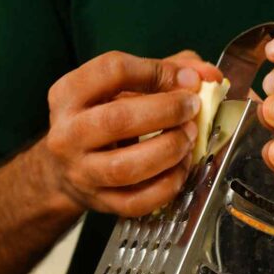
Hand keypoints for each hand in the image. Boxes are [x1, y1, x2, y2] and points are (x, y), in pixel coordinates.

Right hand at [46, 50, 220, 216]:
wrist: (67, 168)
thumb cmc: (102, 118)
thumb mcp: (122, 85)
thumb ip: (165, 71)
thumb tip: (206, 74)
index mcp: (68, 94)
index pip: (112, 71)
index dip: (156, 71)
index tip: (185, 78)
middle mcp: (67, 134)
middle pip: (117, 120)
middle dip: (166, 111)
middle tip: (191, 108)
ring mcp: (81, 173)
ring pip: (126, 167)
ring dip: (169, 150)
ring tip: (188, 138)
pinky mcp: (99, 202)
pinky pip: (137, 201)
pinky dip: (167, 185)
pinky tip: (180, 168)